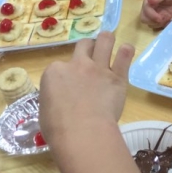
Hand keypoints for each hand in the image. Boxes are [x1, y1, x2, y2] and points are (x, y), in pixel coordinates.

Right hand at [39, 32, 134, 146]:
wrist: (83, 132)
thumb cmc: (58, 128)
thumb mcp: (46, 109)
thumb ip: (55, 96)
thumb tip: (61, 98)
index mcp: (54, 72)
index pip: (60, 65)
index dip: (66, 73)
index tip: (69, 85)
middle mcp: (77, 64)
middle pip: (84, 44)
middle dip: (88, 48)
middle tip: (91, 58)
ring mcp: (99, 68)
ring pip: (105, 40)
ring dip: (107, 40)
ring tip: (108, 43)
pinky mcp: (118, 75)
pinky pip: (125, 54)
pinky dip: (126, 52)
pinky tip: (125, 53)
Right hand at [140, 0, 171, 27]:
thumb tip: (149, 0)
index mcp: (148, 1)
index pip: (145, 11)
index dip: (151, 16)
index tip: (160, 18)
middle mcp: (150, 9)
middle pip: (144, 19)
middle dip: (152, 21)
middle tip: (162, 20)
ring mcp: (156, 14)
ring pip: (151, 24)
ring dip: (159, 24)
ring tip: (168, 19)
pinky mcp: (162, 18)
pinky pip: (160, 25)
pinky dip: (165, 25)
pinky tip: (171, 21)